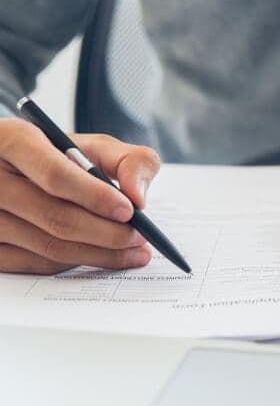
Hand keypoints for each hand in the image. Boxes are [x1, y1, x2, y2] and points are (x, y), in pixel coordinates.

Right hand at [0, 119, 160, 273]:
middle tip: (140, 239)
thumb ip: (128, 160)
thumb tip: (139, 196)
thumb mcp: (92, 146)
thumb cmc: (61, 158)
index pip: (54, 175)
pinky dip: (76, 263)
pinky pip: (36, 265)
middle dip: (108, 233)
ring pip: (49, 246)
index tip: (130, 211)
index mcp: (13, 141)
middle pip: (56, 217)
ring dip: (99, 254)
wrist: (15, 172)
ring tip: (133, 252)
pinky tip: (101, 256)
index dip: (96, 196)